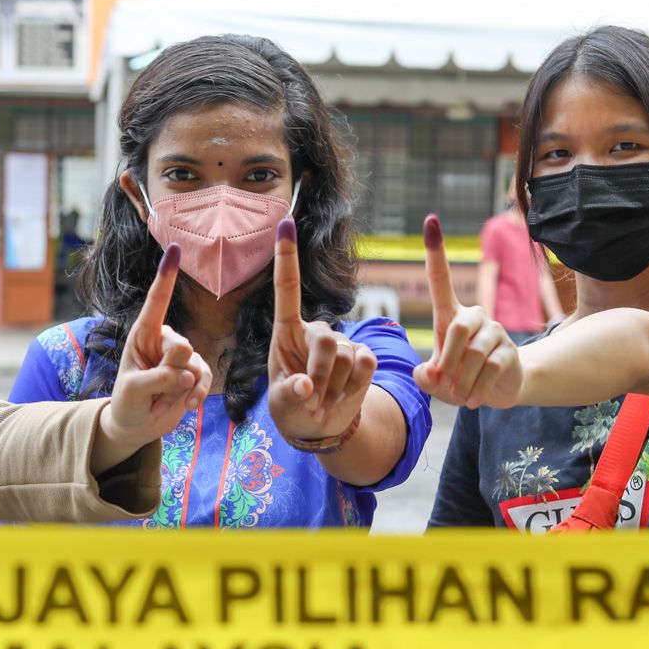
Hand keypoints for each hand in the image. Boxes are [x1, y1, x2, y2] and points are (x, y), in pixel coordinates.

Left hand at [101, 243, 211, 448]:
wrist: (136, 425)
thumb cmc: (127, 401)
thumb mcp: (133, 390)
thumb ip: (158, 377)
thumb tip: (188, 373)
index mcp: (142, 334)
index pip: (157, 302)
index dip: (167, 277)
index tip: (175, 250)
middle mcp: (164, 340)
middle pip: (180, 346)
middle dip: (170, 372)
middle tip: (155, 389)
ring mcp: (182, 357)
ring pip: (195, 364)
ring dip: (180, 388)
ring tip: (163, 401)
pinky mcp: (195, 373)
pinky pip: (205, 378)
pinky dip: (196, 395)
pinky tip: (186, 407)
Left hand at [268, 219, 376, 442]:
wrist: (320, 425)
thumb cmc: (291, 408)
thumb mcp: (281, 404)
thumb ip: (289, 394)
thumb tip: (304, 388)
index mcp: (286, 332)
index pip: (287, 289)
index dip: (286, 257)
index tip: (284, 224)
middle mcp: (315, 330)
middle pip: (327, 341)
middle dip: (320, 375)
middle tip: (311, 398)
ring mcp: (343, 343)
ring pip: (347, 357)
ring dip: (334, 387)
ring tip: (323, 400)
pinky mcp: (364, 357)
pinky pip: (367, 365)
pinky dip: (354, 386)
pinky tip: (343, 395)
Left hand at [414, 214, 521, 408]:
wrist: (498, 392)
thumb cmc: (459, 379)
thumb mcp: (436, 381)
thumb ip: (425, 377)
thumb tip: (429, 374)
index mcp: (450, 315)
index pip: (440, 279)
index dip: (435, 251)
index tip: (430, 220)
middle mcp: (474, 316)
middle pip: (457, 329)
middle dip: (447, 361)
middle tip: (444, 385)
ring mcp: (495, 330)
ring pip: (474, 353)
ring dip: (461, 381)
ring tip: (459, 396)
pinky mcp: (510, 350)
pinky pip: (491, 368)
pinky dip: (477, 389)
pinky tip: (473, 400)